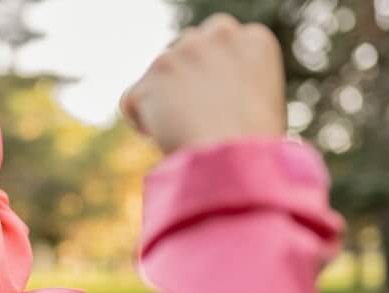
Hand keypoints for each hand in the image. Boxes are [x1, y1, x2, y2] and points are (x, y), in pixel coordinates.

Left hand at [119, 14, 286, 154]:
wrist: (234, 161)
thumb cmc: (252, 149)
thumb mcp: (258, 104)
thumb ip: (233, 82)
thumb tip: (204, 91)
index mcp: (253, 39)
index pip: (216, 43)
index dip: (208, 77)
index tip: (214, 105)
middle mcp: (219, 35)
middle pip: (182, 51)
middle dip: (179, 81)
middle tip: (190, 120)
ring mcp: (185, 51)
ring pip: (156, 77)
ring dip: (161, 104)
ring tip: (184, 132)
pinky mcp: (155, 73)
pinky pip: (130, 100)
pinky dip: (139, 121)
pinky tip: (162, 137)